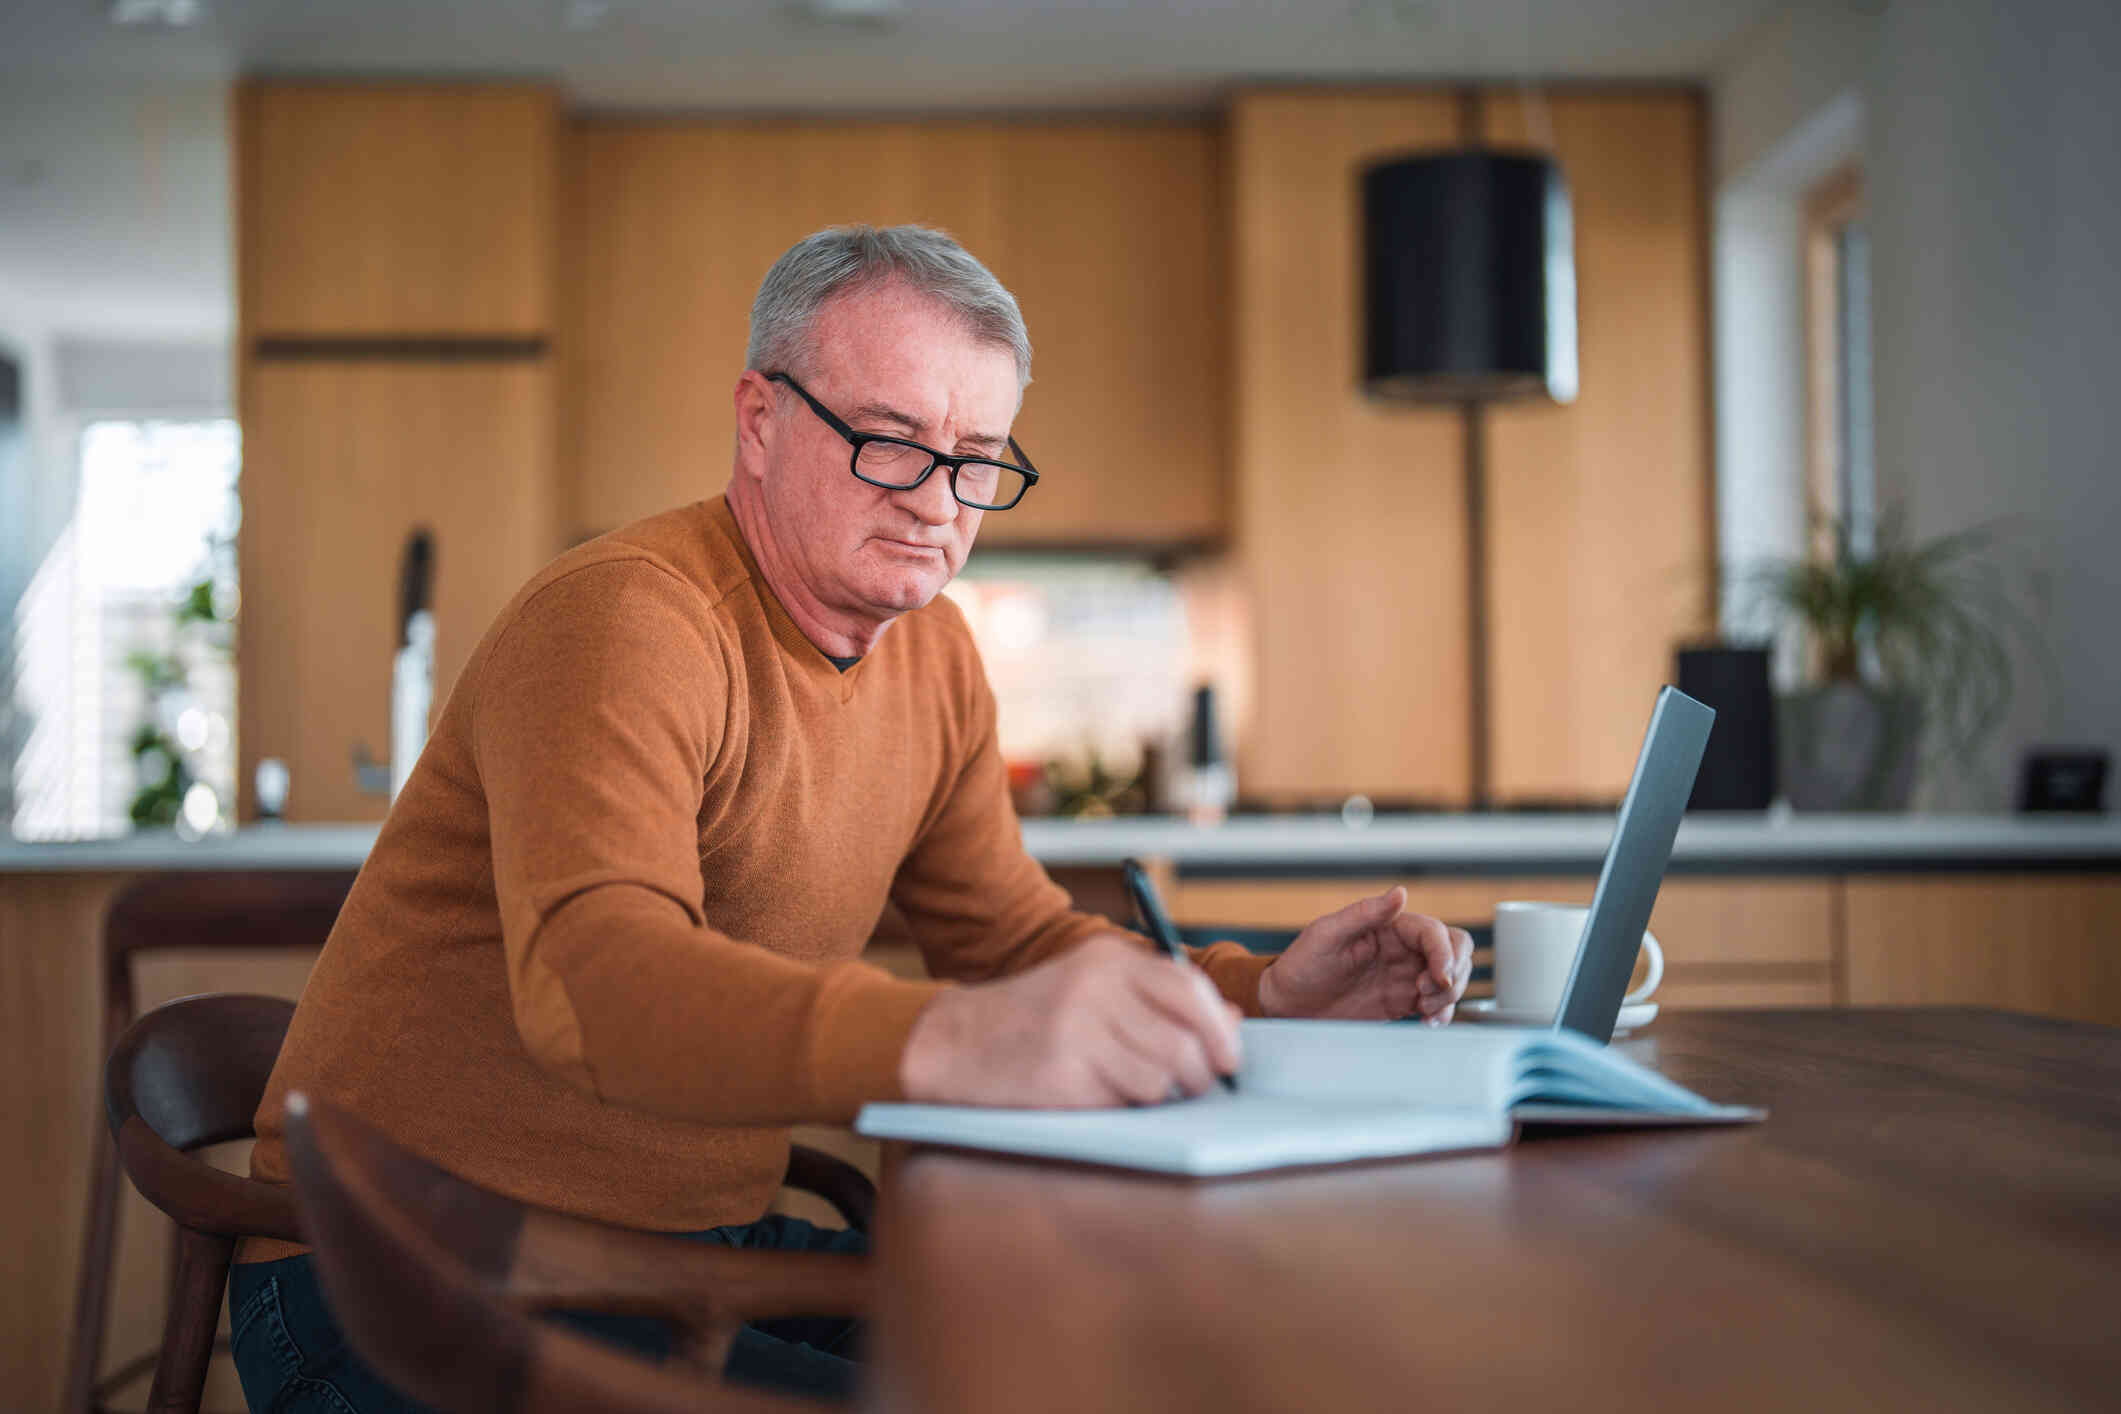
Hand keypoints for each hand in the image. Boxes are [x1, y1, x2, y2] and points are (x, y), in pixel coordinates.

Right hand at [899, 935, 1243, 1107]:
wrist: (954, 1041)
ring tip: (1137, 1088)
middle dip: (1202, 1073)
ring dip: (1162, 1094)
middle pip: (1184, 1041)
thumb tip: (1232, 1021)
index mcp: (1107, 959)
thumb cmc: (1036, 1017)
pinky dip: (1126, 1106)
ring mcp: (1076, 1030)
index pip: (1188, 990)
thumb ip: (1161, 1000)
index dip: (1219, 1029)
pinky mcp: (1062, 1074)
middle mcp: (1094, 988)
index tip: (1229, 1058)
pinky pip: (1126, 1101)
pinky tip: (1102, 1094)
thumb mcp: (1096, 990)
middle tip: (1197, 1086)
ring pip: (1161, 1078)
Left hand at [1257, 887, 1472, 1022]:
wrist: (1288, 1005)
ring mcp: (1405, 975)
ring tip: (1424, 1010)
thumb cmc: (1301, 965)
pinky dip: (1443, 1013)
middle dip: (1454, 972)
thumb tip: (1400, 892)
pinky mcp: (1403, 1002)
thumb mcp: (1326, 934)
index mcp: (1387, 926)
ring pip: (1452, 977)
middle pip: (1454, 950)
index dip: (1443, 953)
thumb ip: (1364, 913)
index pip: (1433, 932)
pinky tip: (1430, 1021)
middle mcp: (1401, 948)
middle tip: (1428, 994)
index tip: (1436, 977)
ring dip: (1450, 995)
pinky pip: (1437, 1004)